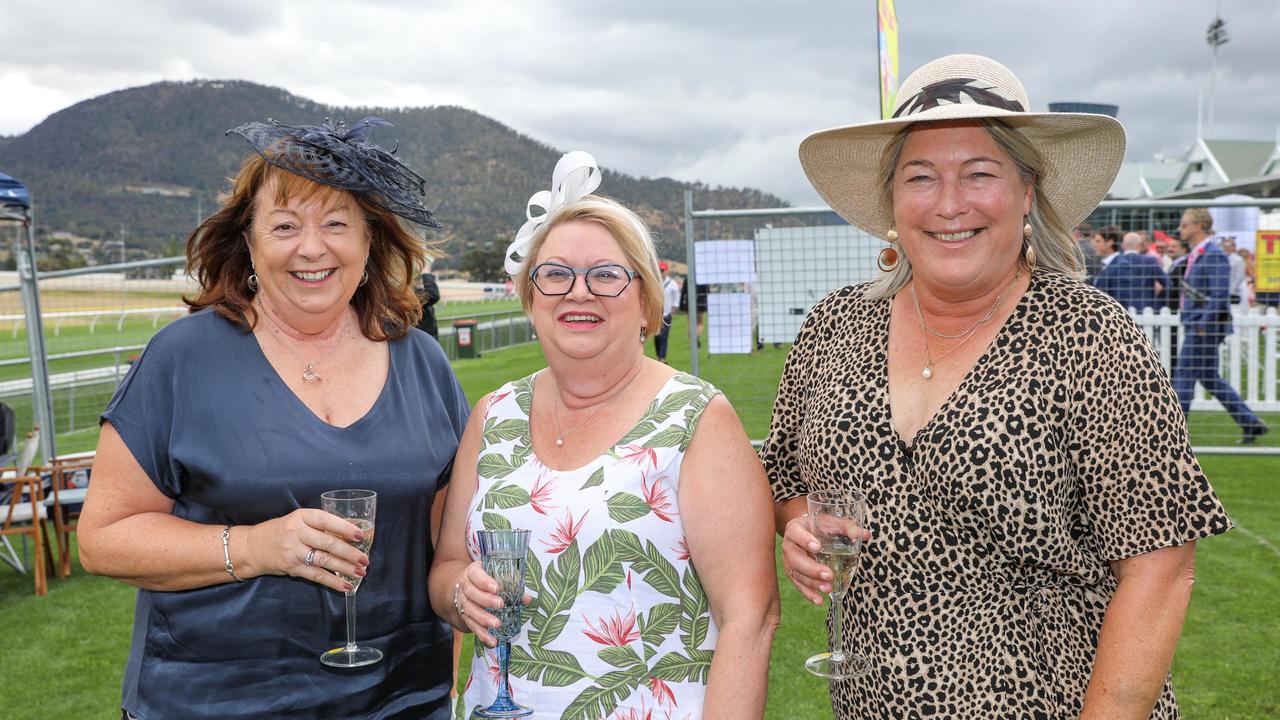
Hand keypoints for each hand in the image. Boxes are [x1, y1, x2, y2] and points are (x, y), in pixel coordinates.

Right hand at [245, 509, 368, 592]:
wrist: (253, 547)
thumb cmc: (283, 531)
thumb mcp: (299, 520)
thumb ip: (321, 525)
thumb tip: (352, 531)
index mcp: (302, 517)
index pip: (326, 520)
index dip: (345, 528)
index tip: (361, 535)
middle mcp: (297, 533)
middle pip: (328, 543)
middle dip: (349, 552)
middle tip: (365, 559)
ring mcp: (294, 551)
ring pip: (324, 560)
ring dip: (345, 568)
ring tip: (360, 572)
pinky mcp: (293, 568)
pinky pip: (316, 575)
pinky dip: (333, 581)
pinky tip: (346, 585)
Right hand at [453, 561, 529, 646]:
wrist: (467, 586)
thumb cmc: (487, 579)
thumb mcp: (497, 576)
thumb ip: (511, 584)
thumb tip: (526, 599)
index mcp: (472, 572)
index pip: (475, 574)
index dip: (484, 581)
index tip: (497, 588)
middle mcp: (465, 587)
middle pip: (472, 593)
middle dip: (486, 600)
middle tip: (500, 605)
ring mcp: (463, 602)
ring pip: (470, 611)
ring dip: (484, 619)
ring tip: (497, 624)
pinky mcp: (465, 617)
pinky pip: (472, 626)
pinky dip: (482, 634)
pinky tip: (492, 641)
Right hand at [780, 512, 870, 604]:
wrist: (805, 532)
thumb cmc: (819, 527)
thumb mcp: (831, 522)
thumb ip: (847, 527)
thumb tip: (865, 535)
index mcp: (795, 529)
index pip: (796, 533)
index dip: (805, 540)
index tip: (818, 547)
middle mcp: (788, 545)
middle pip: (796, 559)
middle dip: (812, 569)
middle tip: (829, 575)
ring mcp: (788, 561)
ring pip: (797, 574)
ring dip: (812, 583)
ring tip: (828, 588)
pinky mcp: (792, 573)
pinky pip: (798, 585)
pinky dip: (808, 593)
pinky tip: (819, 600)